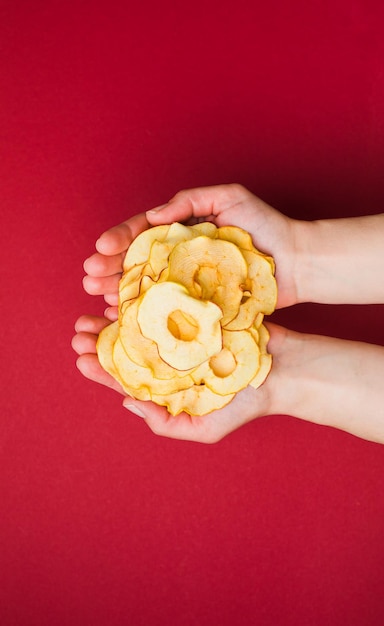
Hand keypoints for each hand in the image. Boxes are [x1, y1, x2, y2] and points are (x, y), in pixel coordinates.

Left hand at [72, 317, 286, 442]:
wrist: (284, 370)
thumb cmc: (246, 403)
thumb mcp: (205, 428)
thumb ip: (165, 424)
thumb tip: (127, 403)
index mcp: (169, 386)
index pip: (127, 378)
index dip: (101, 368)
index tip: (80, 358)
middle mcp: (173, 359)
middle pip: (129, 347)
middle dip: (101, 338)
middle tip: (79, 328)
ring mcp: (185, 334)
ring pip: (144, 322)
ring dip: (118, 314)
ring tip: (96, 305)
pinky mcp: (199, 313)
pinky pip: (169, 303)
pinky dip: (149, 297)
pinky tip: (132, 290)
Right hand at [82, 184, 300, 321]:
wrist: (295, 262)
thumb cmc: (263, 226)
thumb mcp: (228, 198)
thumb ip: (189, 202)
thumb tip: (152, 216)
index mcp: (182, 229)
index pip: (143, 232)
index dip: (120, 239)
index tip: (102, 248)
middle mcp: (180, 255)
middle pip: (136, 260)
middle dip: (110, 267)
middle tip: (89, 277)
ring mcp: (187, 280)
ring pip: (145, 284)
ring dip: (117, 288)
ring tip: (98, 293)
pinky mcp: (198, 303)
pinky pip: (165, 307)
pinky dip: (142, 310)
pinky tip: (122, 313)